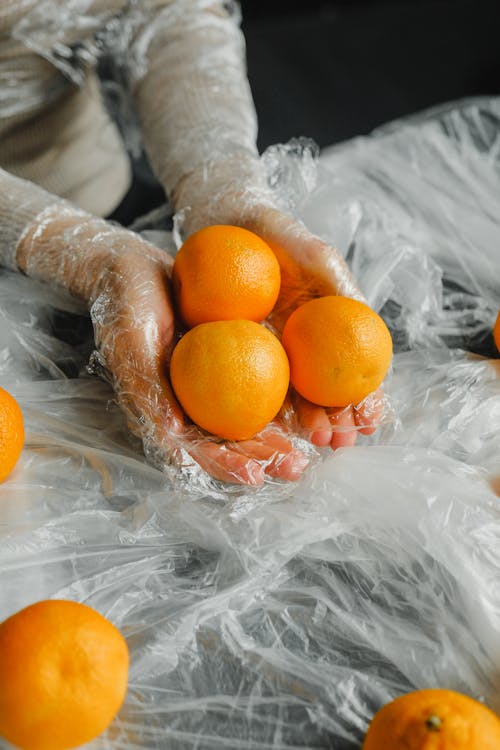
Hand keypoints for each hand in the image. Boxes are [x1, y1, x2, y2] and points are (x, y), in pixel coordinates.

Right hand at [90, 238, 308, 485]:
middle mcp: (191, 403)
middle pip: (231, 440)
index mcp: (165, 411)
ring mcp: (213, 382)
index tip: (256, 478)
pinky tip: (311, 402)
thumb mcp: (132, 345)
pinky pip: (260, 379)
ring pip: (250, 416)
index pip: (197, 449)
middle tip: (296, 469)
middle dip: (264, 459)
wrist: (135, 267)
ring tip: (316, 445)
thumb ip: (150, 391)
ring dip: (281, 435)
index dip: (226, 466)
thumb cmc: (125, 307)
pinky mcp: (229, 357)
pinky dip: (284, 395)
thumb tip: (175, 438)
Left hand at [180, 192, 384, 449]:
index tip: (371, 421)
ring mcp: (273, 352)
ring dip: (307, 423)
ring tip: (315, 443)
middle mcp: (304, 347)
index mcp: (329, 330)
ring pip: (293, 396)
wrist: (232, 223)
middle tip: (340, 443)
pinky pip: (252, 384)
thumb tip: (367, 324)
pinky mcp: (238, 351)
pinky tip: (272, 429)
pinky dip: (265, 408)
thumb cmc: (279, 236)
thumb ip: (341, 288)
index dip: (366, 399)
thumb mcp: (316, 256)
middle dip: (337, 422)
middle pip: (325, 393)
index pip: (353, 372)